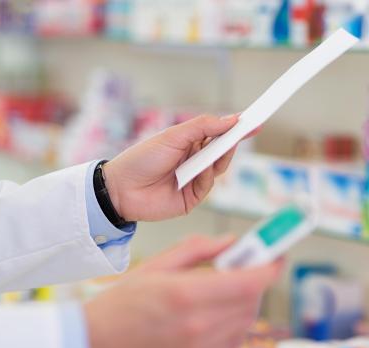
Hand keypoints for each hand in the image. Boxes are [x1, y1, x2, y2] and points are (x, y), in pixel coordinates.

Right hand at [84, 236, 282, 347]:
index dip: (269, 266)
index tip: (276, 254)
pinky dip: (236, 321)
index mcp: (186, 294)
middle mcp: (197, 325)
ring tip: (230, 285)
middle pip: (251, 301)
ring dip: (247, 300)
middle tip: (249, 264)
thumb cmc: (121, 301)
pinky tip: (219, 309)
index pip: (248, 281)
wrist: (94, 343)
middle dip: (257, 279)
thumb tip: (231, 242)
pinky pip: (231, 341)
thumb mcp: (157, 264)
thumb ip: (198, 249)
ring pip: (245, 322)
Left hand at [103, 114, 241, 221]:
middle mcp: (193, 162)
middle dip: (233, 141)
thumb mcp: (173, 136)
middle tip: (248, 129)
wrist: (122, 188)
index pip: (217, 135)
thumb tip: (231, 119)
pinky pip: (207, 186)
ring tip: (222, 147)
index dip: (234, 128)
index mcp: (188, 144)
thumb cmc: (143, 158)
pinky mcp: (191, 199)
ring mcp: (193, 181)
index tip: (253, 120)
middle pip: (221, 152)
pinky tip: (200, 171)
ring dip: (220, 158)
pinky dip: (206, 176)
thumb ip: (203, 127)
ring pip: (218, 169)